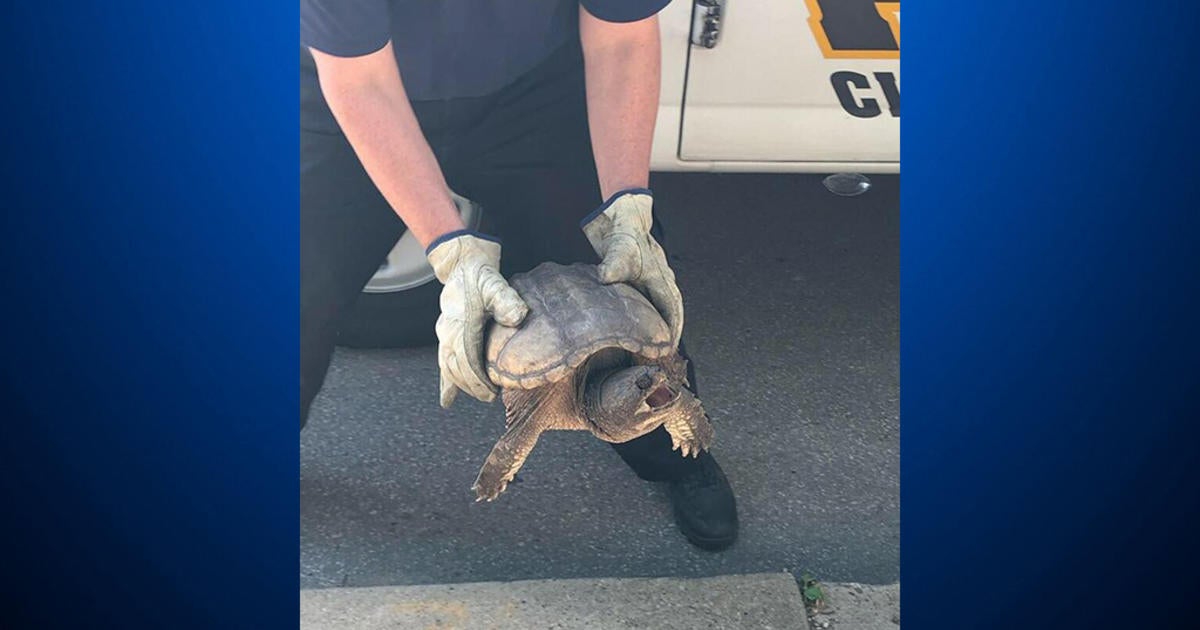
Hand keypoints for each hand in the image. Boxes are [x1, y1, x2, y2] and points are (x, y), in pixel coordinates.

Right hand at [426, 232, 528, 407]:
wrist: (463, 264)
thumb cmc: (481, 275)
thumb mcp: (495, 284)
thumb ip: (507, 300)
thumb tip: (518, 317)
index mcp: (460, 324)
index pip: (467, 360)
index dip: (478, 379)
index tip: (491, 393)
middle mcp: (448, 332)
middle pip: (456, 368)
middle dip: (472, 386)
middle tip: (491, 398)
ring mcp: (444, 334)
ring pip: (448, 367)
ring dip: (462, 384)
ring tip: (479, 395)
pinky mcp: (446, 335)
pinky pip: (444, 363)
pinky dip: (447, 383)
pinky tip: (447, 401)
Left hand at [581, 190, 683, 345]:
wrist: (626, 214)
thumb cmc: (626, 232)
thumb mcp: (618, 250)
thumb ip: (612, 265)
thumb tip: (604, 277)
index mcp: (659, 277)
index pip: (671, 308)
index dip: (672, 328)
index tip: (670, 346)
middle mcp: (662, 279)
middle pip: (672, 309)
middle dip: (672, 329)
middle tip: (667, 351)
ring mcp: (655, 277)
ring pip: (664, 304)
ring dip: (663, 321)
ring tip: (657, 341)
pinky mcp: (645, 275)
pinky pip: (653, 298)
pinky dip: (652, 312)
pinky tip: (641, 322)